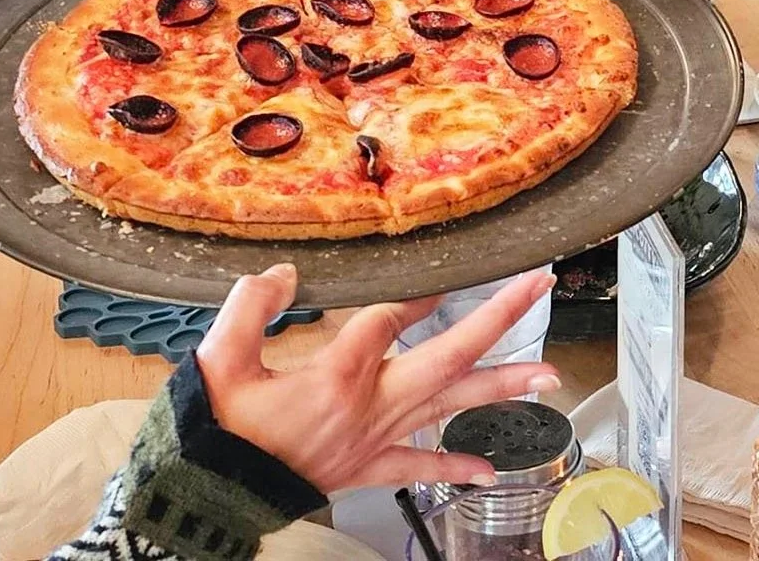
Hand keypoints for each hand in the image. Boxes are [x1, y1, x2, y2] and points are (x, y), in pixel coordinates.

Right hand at [197, 266, 559, 493]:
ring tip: (549, 374)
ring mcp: (374, 438)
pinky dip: (456, 466)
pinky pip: (419, 466)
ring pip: (450, 406)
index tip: (444, 265)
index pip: (390, 317)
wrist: (208, 495)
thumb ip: (251, 306)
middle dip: (498, 317)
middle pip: (449, 353)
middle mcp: (370, 405)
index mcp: (337, 374)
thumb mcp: (219, 358)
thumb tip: (284, 273)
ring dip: (503, 387)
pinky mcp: (366, 467)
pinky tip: (492, 469)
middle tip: (539, 286)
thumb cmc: (216, 428)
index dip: (416, 290)